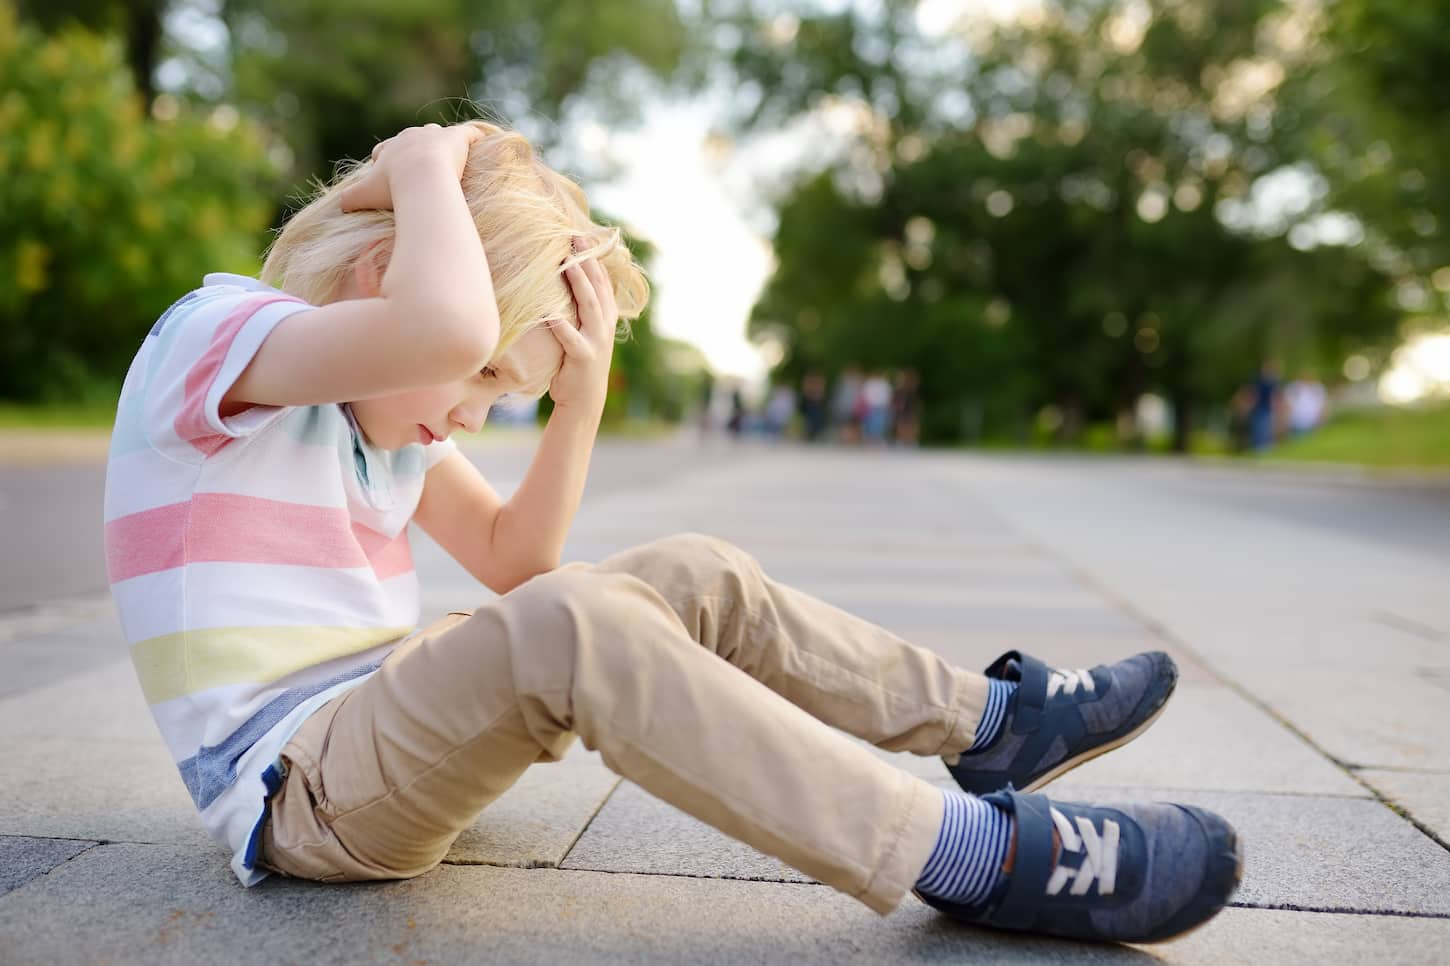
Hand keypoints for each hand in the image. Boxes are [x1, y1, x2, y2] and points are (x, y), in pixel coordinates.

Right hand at [339, 122, 485, 211]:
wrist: (420, 179)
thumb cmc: (392, 187)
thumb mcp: (365, 195)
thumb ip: (349, 200)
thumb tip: (339, 207)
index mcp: (390, 148)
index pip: (385, 150)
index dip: (386, 160)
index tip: (389, 172)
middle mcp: (411, 137)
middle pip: (411, 139)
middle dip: (413, 150)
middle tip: (419, 166)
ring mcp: (435, 136)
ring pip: (437, 134)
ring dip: (440, 142)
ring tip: (447, 155)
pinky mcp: (457, 138)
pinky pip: (468, 134)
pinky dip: (472, 138)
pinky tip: (479, 144)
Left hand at [547, 240, 618, 412]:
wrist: (584, 399)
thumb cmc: (576, 361)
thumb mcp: (584, 330)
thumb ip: (579, 308)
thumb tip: (561, 279)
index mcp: (606, 315)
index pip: (601, 280)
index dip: (593, 257)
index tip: (581, 235)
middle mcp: (605, 324)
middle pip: (596, 287)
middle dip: (587, 261)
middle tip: (575, 238)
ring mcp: (597, 340)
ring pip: (589, 306)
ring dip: (579, 284)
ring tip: (566, 265)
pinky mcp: (584, 357)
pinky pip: (571, 339)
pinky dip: (562, 327)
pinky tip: (550, 314)